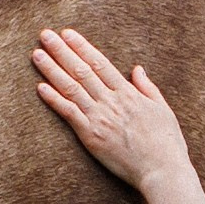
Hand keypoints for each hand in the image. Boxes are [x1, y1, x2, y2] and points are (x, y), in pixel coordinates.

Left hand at [33, 28, 193, 194]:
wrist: (162, 169)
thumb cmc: (167, 143)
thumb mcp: (163, 109)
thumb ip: (148, 88)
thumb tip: (137, 69)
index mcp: (128, 93)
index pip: (100, 63)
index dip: (82, 46)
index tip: (67, 34)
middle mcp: (111, 101)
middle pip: (82, 70)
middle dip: (62, 51)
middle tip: (45, 35)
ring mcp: (100, 117)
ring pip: (71, 88)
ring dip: (52, 70)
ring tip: (37, 54)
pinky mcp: (91, 136)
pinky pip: (69, 114)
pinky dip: (54, 100)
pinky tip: (40, 88)